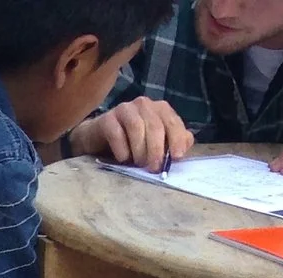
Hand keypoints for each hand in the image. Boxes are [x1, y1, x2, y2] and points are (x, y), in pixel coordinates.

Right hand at [71, 97, 192, 169]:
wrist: (97, 141)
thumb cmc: (130, 144)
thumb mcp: (154, 144)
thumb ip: (172, 142)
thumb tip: (184, 146)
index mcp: (160, 109)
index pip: (173, 122)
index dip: (176, 139)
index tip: (177, 157)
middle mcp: (144, 105)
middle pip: (155, 126)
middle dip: (156, 149)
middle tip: (154, 168)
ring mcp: (125, 109)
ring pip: (137, 128)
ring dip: (139, 150)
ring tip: (137, 164)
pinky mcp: (107, 119)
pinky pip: (117, 133)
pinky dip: (122, 149)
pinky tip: (123, 159)